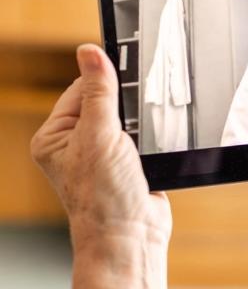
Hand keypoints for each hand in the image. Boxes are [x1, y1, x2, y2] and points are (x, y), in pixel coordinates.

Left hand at [31, 44, 171, 288]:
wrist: (132, 236)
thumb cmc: (104, 197)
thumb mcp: (100, 135)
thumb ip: (99, 92)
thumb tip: (90, 52)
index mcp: (55, 136)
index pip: (79, 89)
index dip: (102, 79)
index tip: (125, 66)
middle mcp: (76, 144)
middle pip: (104, 102)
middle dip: (124, 104)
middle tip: (134, 114)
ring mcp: (102, 155)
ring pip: (126, 118)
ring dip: (139, 121)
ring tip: (140, 138)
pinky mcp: (128, 164)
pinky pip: (141, 136)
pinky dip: (150, 136)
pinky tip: (152, 144)